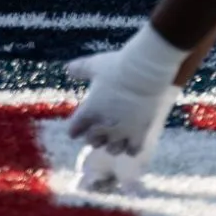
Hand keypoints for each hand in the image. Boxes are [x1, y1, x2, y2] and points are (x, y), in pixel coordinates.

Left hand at [63, 36, 184, 192]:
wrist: (146, 73)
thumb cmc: (118, 67)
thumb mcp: (94, 65)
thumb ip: (79, 69)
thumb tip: (68, 68)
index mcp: (90, 110)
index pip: (74, 129)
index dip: (74, 129)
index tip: (75, 130)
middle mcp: (104, 125)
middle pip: (92, 141)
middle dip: (93, 137)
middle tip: (96, 133)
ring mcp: (123, 132)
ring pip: (112, 149)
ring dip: (111, 145)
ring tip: (114, 140)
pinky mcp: (140, 134)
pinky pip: (132, 150)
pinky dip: (130, 148)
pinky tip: (131, 142)